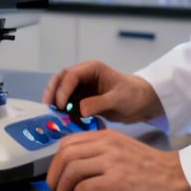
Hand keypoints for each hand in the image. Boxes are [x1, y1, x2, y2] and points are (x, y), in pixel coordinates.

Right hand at [42, 60, 163, 124]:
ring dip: (56, 103)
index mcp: (92, 69)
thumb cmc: (133, 95)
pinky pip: (68, 104)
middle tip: (48, 109)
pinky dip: (64, 112)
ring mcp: (82, 88)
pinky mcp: (82, 99)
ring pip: (61, 92)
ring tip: (54, 117)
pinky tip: (64, 121)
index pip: (70, 75)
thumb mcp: (118, 99)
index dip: (62, 90)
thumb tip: (79, 110)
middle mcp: (83, 76)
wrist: (142, 103)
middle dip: (52, 93)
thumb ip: (99, 103)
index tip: (60, 106)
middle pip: (60, 80)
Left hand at [46, 129, 190, 190]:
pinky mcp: (118, 180)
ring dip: (64, 186)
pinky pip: (86, 186)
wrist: (176, 176)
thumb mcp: (123, 148)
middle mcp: (106, 145)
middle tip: (55, 189)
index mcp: (106, 136)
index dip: (56, 160)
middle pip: (66, 154)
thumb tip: (78, 165)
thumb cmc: (151, 166)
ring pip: (73, 169)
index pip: (69, 142)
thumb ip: (102, 151)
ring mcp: (112, 161)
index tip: (55, 174)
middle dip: (55, 174)